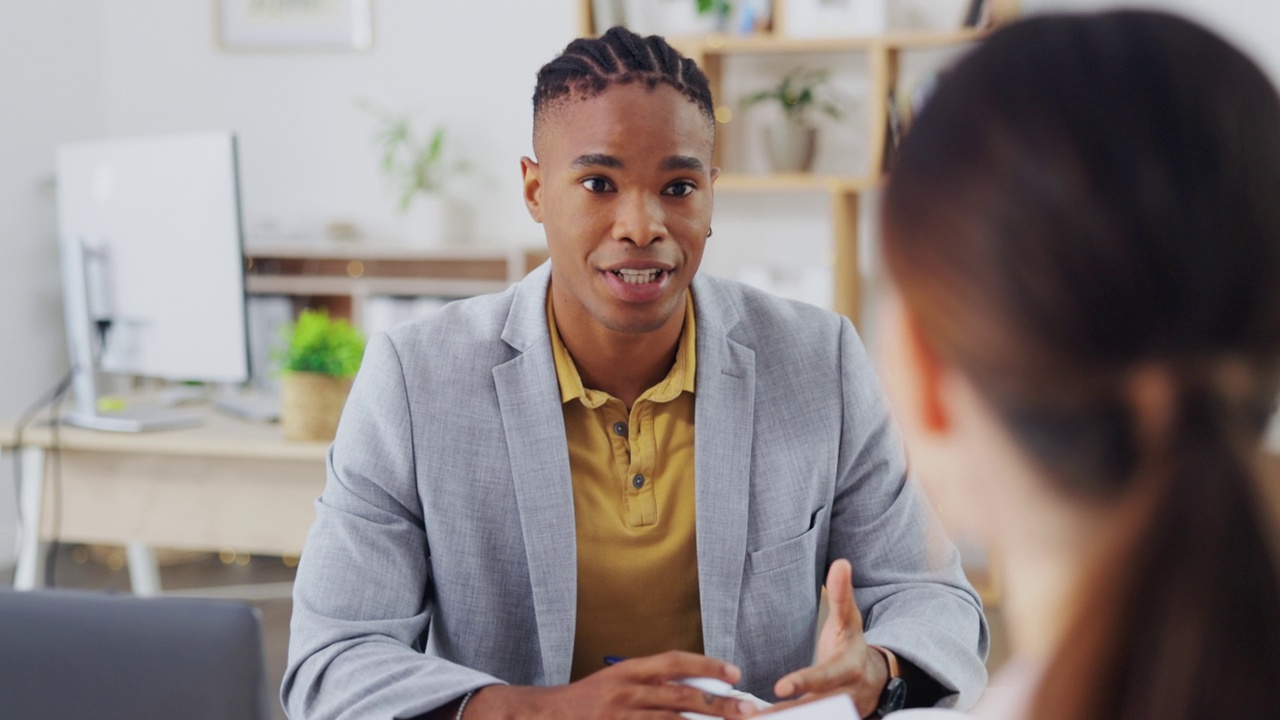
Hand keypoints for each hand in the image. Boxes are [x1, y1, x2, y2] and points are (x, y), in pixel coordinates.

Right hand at [464, 651, 758, 718]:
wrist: (546, 716)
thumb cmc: (587, 700)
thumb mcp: (618, 680)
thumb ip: (653, 684)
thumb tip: (700, 691)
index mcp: (628, 669)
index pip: (674, 662)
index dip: (707, 666)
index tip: (734, 674)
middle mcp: (626, 691)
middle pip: (681, 696)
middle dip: (718, 704)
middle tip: (746, 709)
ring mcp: (621, 716)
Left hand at [771, 559, 887, 717]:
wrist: (873, 680)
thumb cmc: (852, 645)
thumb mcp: (849, 619)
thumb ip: (842, 594)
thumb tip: (840, 563)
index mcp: (848, 669)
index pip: (824, 677)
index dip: (804, 683)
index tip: (780, 688)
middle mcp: (842, 696)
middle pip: (812, 709)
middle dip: (785, 715)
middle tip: (756, 716)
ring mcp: (833, 713)